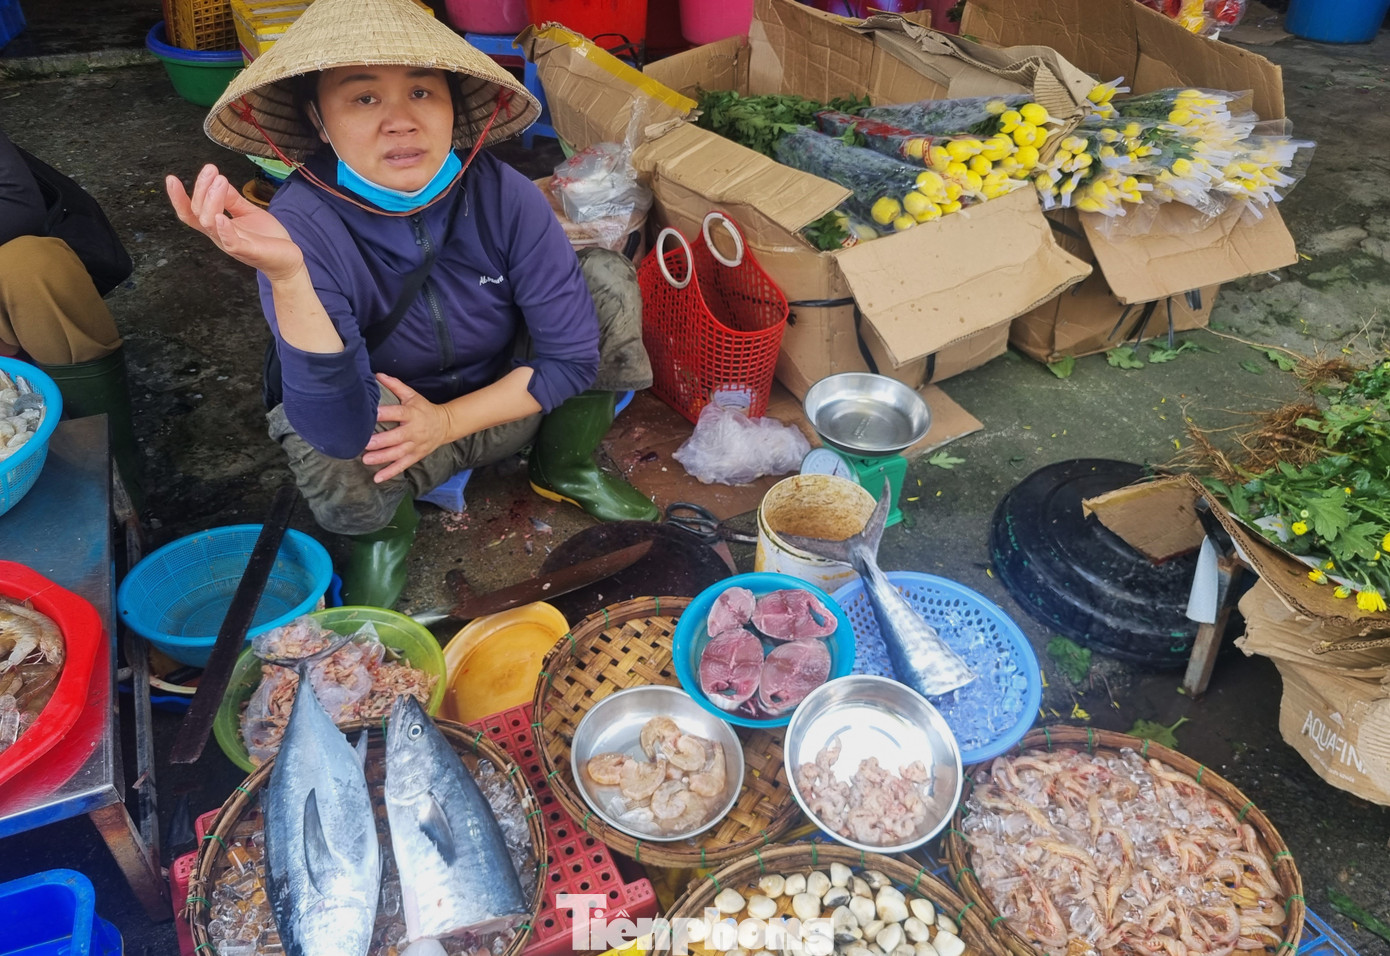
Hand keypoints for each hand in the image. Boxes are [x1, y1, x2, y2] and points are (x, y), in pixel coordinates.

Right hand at [166, 164, 303, 280]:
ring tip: (220, 182)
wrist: (288, 260)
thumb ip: (232, 199)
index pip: (191, 212)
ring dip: (211, 200)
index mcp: (217, 226)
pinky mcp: (247, 250)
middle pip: (198, 212)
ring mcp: (231, 243)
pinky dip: (223, 229)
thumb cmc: (267, 238)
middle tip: (211, 171)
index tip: (171, 179)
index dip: (178, 198)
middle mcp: (219, 235)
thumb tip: (218, 180)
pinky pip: (230, 241)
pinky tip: (221, 216)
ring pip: (209, 223)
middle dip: (202, 188)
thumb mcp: (247, 212)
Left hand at [363, 374, 453, 482]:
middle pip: (397, 438)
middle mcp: (414, 431)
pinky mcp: (415, 456)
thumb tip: (377, 375)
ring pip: (398, 454)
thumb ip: (395, 386)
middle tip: (365, 444)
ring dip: (382, 458)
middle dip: (381, 442)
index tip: (371, 414)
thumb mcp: (413, 395)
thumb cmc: (423, 409)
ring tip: (367, 460)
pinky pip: (402, 465)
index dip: (385, 414)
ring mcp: (415, 446)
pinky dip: (390, 473)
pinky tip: (377, 478)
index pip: (398, 413)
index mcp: (412, 414)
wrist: (445, 425)